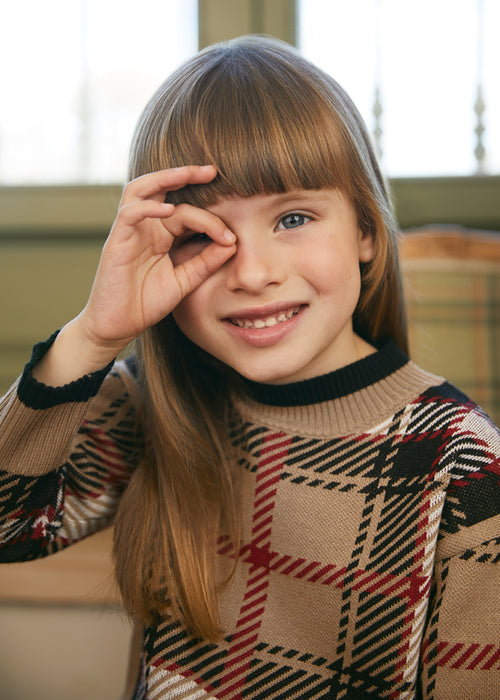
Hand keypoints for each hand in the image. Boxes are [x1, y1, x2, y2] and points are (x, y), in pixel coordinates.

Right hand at [33, 166, 235, 384]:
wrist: (118, 326)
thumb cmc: (146, 303)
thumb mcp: (184, 281)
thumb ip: (205, 262)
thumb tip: (232, 242)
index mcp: (162, 235)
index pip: (187, 211)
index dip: (211, 219)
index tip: (232, 236)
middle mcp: (146, 228)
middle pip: (162, 188)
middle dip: (186, 174)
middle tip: (212, 170)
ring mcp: (129, 232)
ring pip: (141, 190)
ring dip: (164, 178)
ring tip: (189, 173)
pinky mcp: (116, 242)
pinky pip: (129, 214)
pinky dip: (147, 207)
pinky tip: (168, 210)